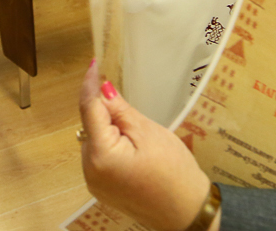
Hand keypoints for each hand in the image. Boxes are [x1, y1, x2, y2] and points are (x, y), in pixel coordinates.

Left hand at [79, 62, 214, 230]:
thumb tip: (102, 88)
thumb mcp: (148, 132)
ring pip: (95, 140)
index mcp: (101, 154)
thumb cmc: (174, 172)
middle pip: (91, 126)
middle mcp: (89, 170)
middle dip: (107, 113)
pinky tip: (135, 152)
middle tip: (135, 115)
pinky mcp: (101, 188)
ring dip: (110, 131)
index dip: (90, 84)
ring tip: (140, 139)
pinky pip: (100, 157)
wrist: (186, 211)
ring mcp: (93, 182)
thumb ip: (121, 110)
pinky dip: (112, 147)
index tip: (94, 64)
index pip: (89, 109)